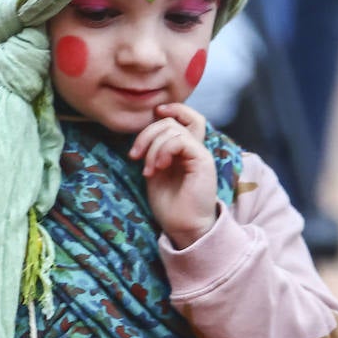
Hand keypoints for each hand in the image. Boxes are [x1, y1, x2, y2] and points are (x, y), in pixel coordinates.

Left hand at [129, 102, 217, 248]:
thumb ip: (154, 150)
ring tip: (148, 170)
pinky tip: (158, 168)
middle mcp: (194, 148)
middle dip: (147, 134)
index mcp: (184, 149)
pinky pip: (182, 141)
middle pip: (171, 121)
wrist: (183, 227)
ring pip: (173, 129)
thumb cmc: (169, 204)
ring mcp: (200, 153)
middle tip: (135, 156)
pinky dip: (163, 150)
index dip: (170, 109)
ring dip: (153, 147)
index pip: (184, 116)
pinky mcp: (203, 161)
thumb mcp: (155, 171)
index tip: (151, 116)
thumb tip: (146, 130)